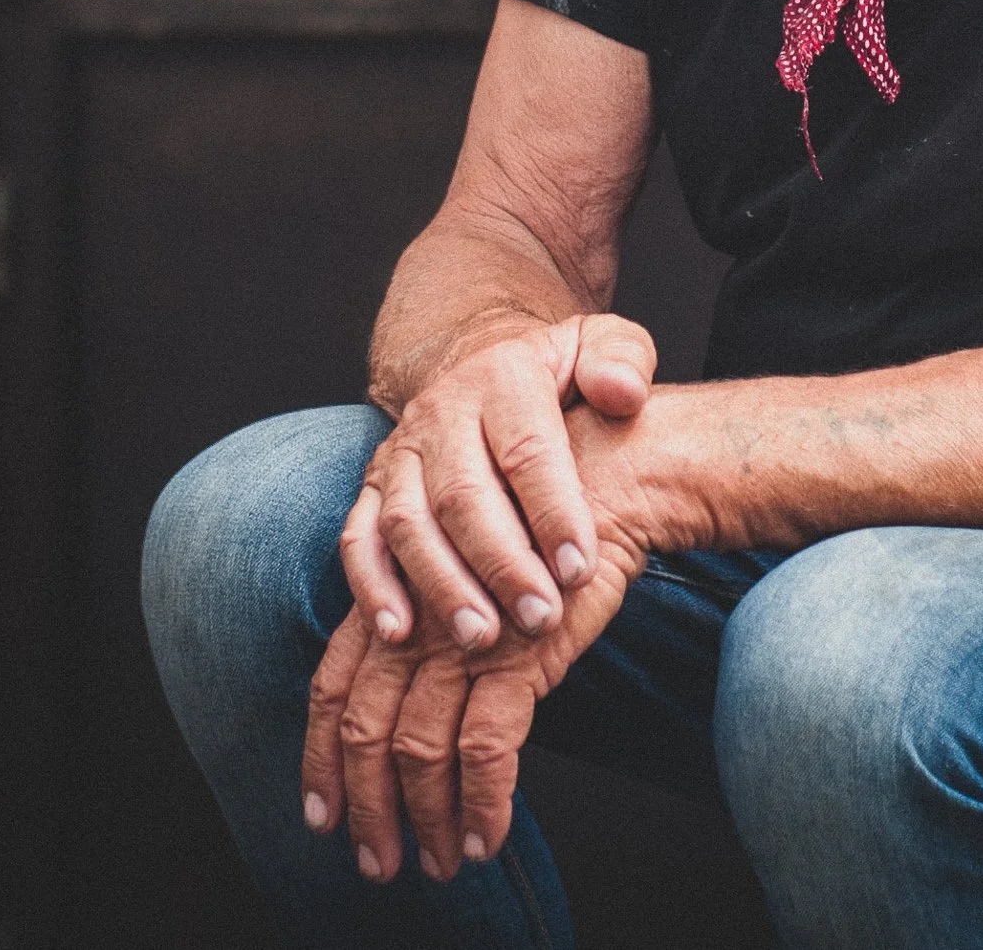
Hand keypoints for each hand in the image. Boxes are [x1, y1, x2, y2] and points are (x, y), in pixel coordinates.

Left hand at [302, 411, 649, 879]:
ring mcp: (464, 633)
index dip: (322, 755)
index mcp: (394, 588)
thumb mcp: (470, 567)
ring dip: (427, 819)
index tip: (321, 814)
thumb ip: (432, 618)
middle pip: (365, 724)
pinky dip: (485, 802)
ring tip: (441, 863)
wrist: (612, 477)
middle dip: (366, 806)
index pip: (334, 681)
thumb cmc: (544, 523)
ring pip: (420, 748)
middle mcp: (417, 613)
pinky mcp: (519, 651)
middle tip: (377, 862)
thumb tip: (409, 701)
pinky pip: (488, 749)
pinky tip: (489, 835)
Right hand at [348, 311, 655, 649]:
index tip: (581, 570)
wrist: (481, 362)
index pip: (527, 449)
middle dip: (502, 564)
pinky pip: (360, 536)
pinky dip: (373, 586)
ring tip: (481, 637)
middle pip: (463, 494)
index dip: (554, 512)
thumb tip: (622, 392)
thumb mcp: (600, 346)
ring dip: (442, 585)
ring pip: (409, 522)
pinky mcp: (374, 486)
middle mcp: (443, 411)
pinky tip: (398, 631)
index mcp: (504, 376)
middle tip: (541, 618)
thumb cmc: (555, 373)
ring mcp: (402, 450)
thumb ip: (622, 359)